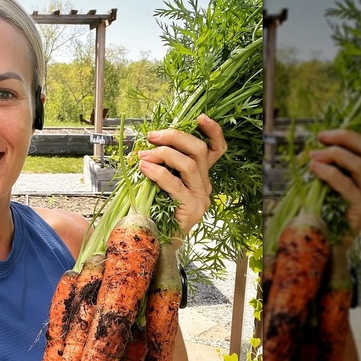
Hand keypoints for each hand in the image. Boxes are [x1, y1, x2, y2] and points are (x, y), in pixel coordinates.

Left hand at [138, 114, 226, 235]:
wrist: (155, 243)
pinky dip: (158, 172)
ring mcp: (200, 198)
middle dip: (175, 137)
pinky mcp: (192, 209)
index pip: (216, 149)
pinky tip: (144, 168)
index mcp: (200, 176)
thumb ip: (162, 164)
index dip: (213, 131)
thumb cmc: (154, 210)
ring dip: (163, 154)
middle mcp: (204, 185)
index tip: (200, 117)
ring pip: (188, 164)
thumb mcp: (159, 180)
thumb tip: (148, 143)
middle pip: (199, 150)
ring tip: (143, 155)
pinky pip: (175, 184)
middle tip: (152, 136)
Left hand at [309, 114, 360, 238]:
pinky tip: (314, 168)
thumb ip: (332, 165)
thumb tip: (317, 144)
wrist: (325, 245)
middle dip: (345, 137)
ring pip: (359, 164)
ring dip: (333, 154)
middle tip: (321, 136)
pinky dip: (329, 172)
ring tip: (313, 156)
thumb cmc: (322, 211)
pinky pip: (346, 184)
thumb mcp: (328, 182)